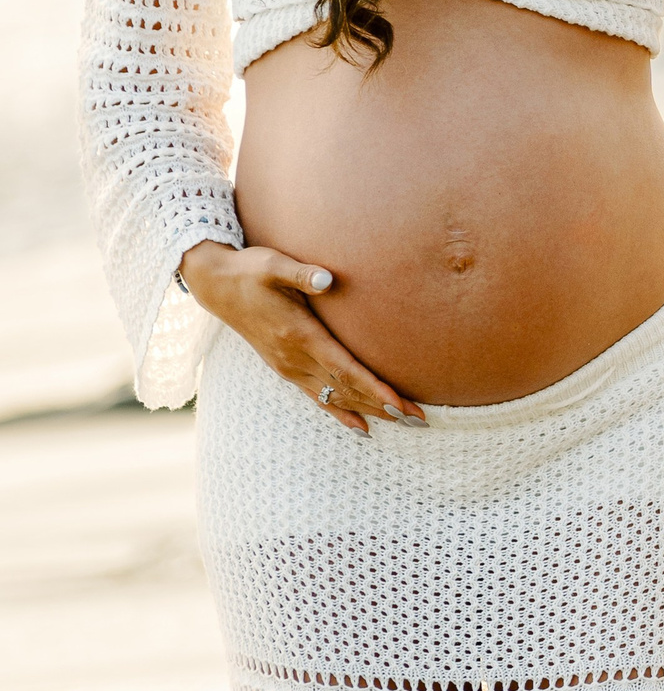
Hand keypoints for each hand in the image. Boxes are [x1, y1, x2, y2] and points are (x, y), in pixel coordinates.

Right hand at [178, 240, 426, 434]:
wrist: (216, 286)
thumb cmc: (250, 271)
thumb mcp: (273, 265)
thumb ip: (301, 274)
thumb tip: (327, 279)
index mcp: (298, 335)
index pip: (344, 369)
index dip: (373, 388)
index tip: (399, 403)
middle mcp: (294, 358)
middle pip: (346, 389)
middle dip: (383, 406)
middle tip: (419, 420)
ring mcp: (288, 366)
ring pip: (335, 397)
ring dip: (369, 411)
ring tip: (403, 424)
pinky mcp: (285, 367)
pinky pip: (318, 397)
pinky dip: (341, 412)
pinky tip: (361, 426)